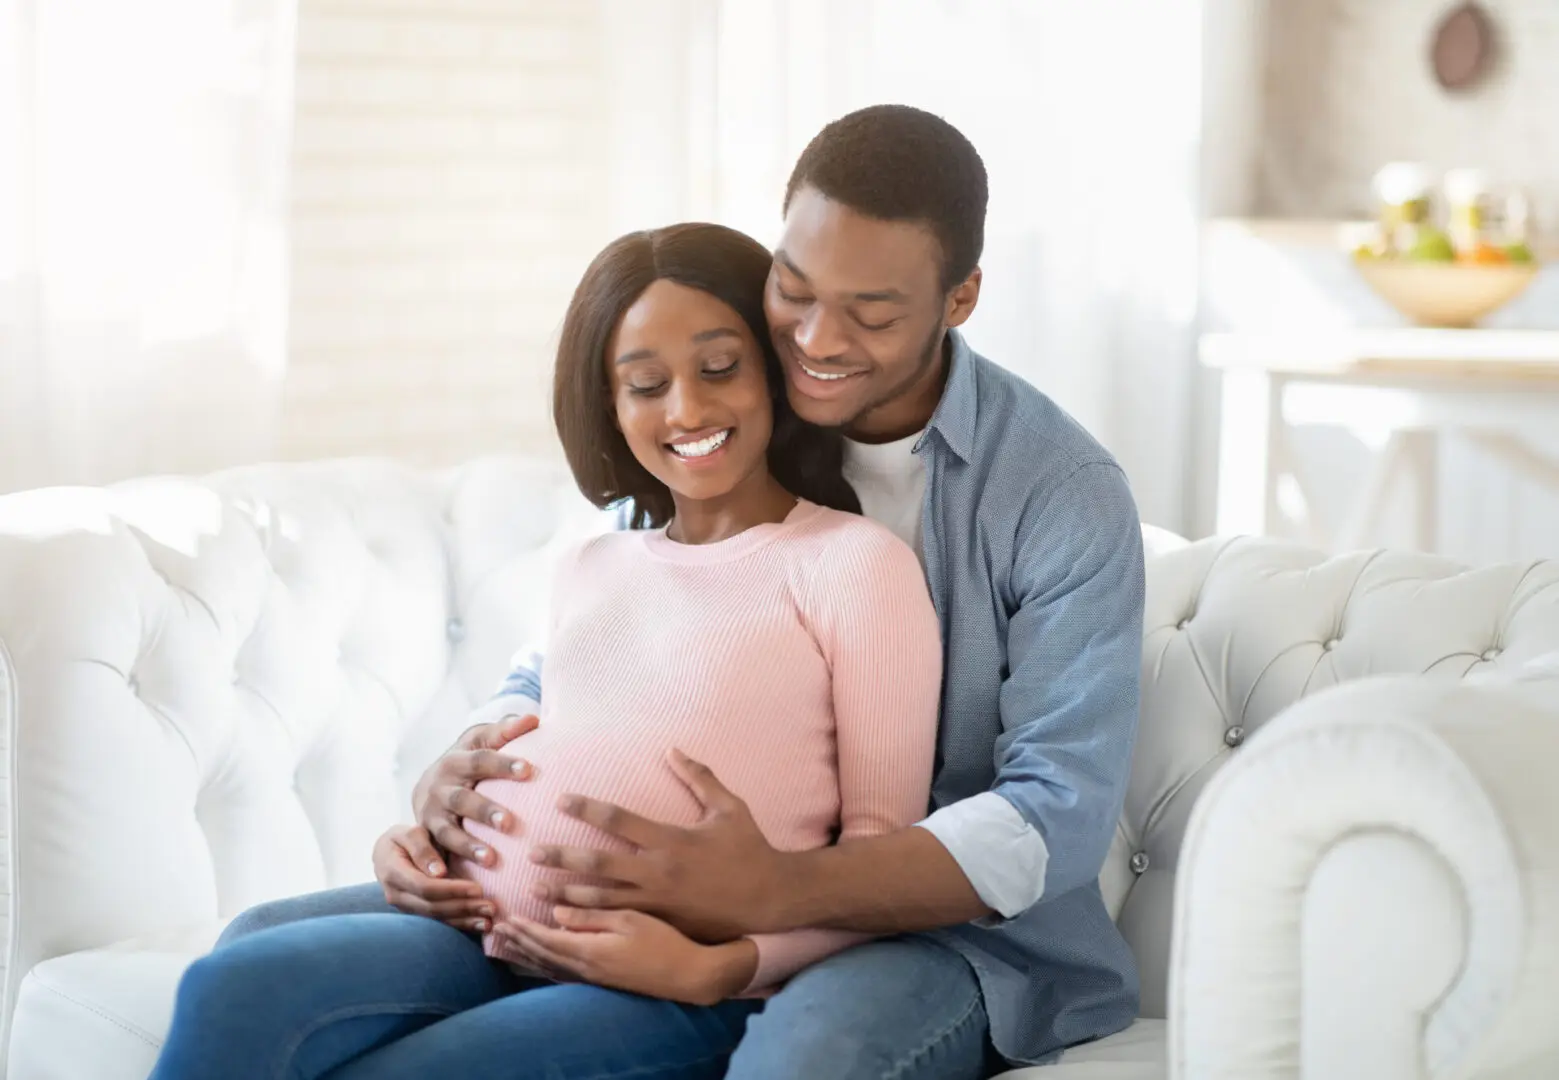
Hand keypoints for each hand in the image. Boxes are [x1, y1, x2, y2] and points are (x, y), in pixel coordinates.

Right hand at [372, 824, 494, 931]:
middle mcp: (396, 895)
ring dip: (464, 920)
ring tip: (489, 920)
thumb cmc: (403, 838)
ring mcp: (405, 907)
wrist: (388, 852)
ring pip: (436, 918)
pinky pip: (438, 922)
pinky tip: (480, 925)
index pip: (425, 887)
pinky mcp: (415, 913)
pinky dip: (460, 925)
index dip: (452, 890)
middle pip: (432, 907)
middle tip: (490, 907)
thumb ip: (422, 849)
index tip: (478, 888)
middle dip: (463, 908)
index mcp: (393, 872)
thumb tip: (439, 873)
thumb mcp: (410, 834)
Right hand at [412, 713, 538, 867]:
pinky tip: (446, 878)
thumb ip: (506, 730)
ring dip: (467, 845)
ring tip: (490, 858)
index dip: (503, 764)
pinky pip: (431, 852)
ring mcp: (430, 813)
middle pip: (463, 798)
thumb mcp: (482, 739)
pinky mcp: (426, 835)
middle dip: (485, 810)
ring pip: (447, 830)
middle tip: (509, 822)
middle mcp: (440, 786)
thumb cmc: (470, 759)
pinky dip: (433, 864)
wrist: (430, 782)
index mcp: (456, 759)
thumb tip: (533, 719)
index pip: (482, 759)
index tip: (529, 770)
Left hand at [492, 907, 758, 1005]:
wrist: (689, 975)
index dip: (523, 928)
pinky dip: (546, 964)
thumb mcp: (629, 918)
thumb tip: (557, 912)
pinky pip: (563, 973)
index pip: (546, 939)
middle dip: (518, 941)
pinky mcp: (604, 981)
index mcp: (590, 951)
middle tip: (496, 928)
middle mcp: (587, 968)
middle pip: (542, 955)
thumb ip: (591, 915)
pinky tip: (542, 960)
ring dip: (528, 954)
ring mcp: (595, 978)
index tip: (503, 915)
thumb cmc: (664, 940)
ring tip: (510, 943)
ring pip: (551, 966)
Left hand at [528, 749, 786, 941]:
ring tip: (538, 890)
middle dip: (562, 857)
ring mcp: (658, 901)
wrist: (772, 898)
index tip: (561, 798)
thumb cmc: (750, 848)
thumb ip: (700, 778)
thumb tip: (672, 749)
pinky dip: (592, 920)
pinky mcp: (663, 922)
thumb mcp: (730, 807)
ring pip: (603, 899)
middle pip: (599, 863)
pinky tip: (569, 920)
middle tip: (532, 852)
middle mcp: (659, 871)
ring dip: (567, 894)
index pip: (618, 819)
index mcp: (671, 839)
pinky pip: (620, 921)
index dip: (587, 807)